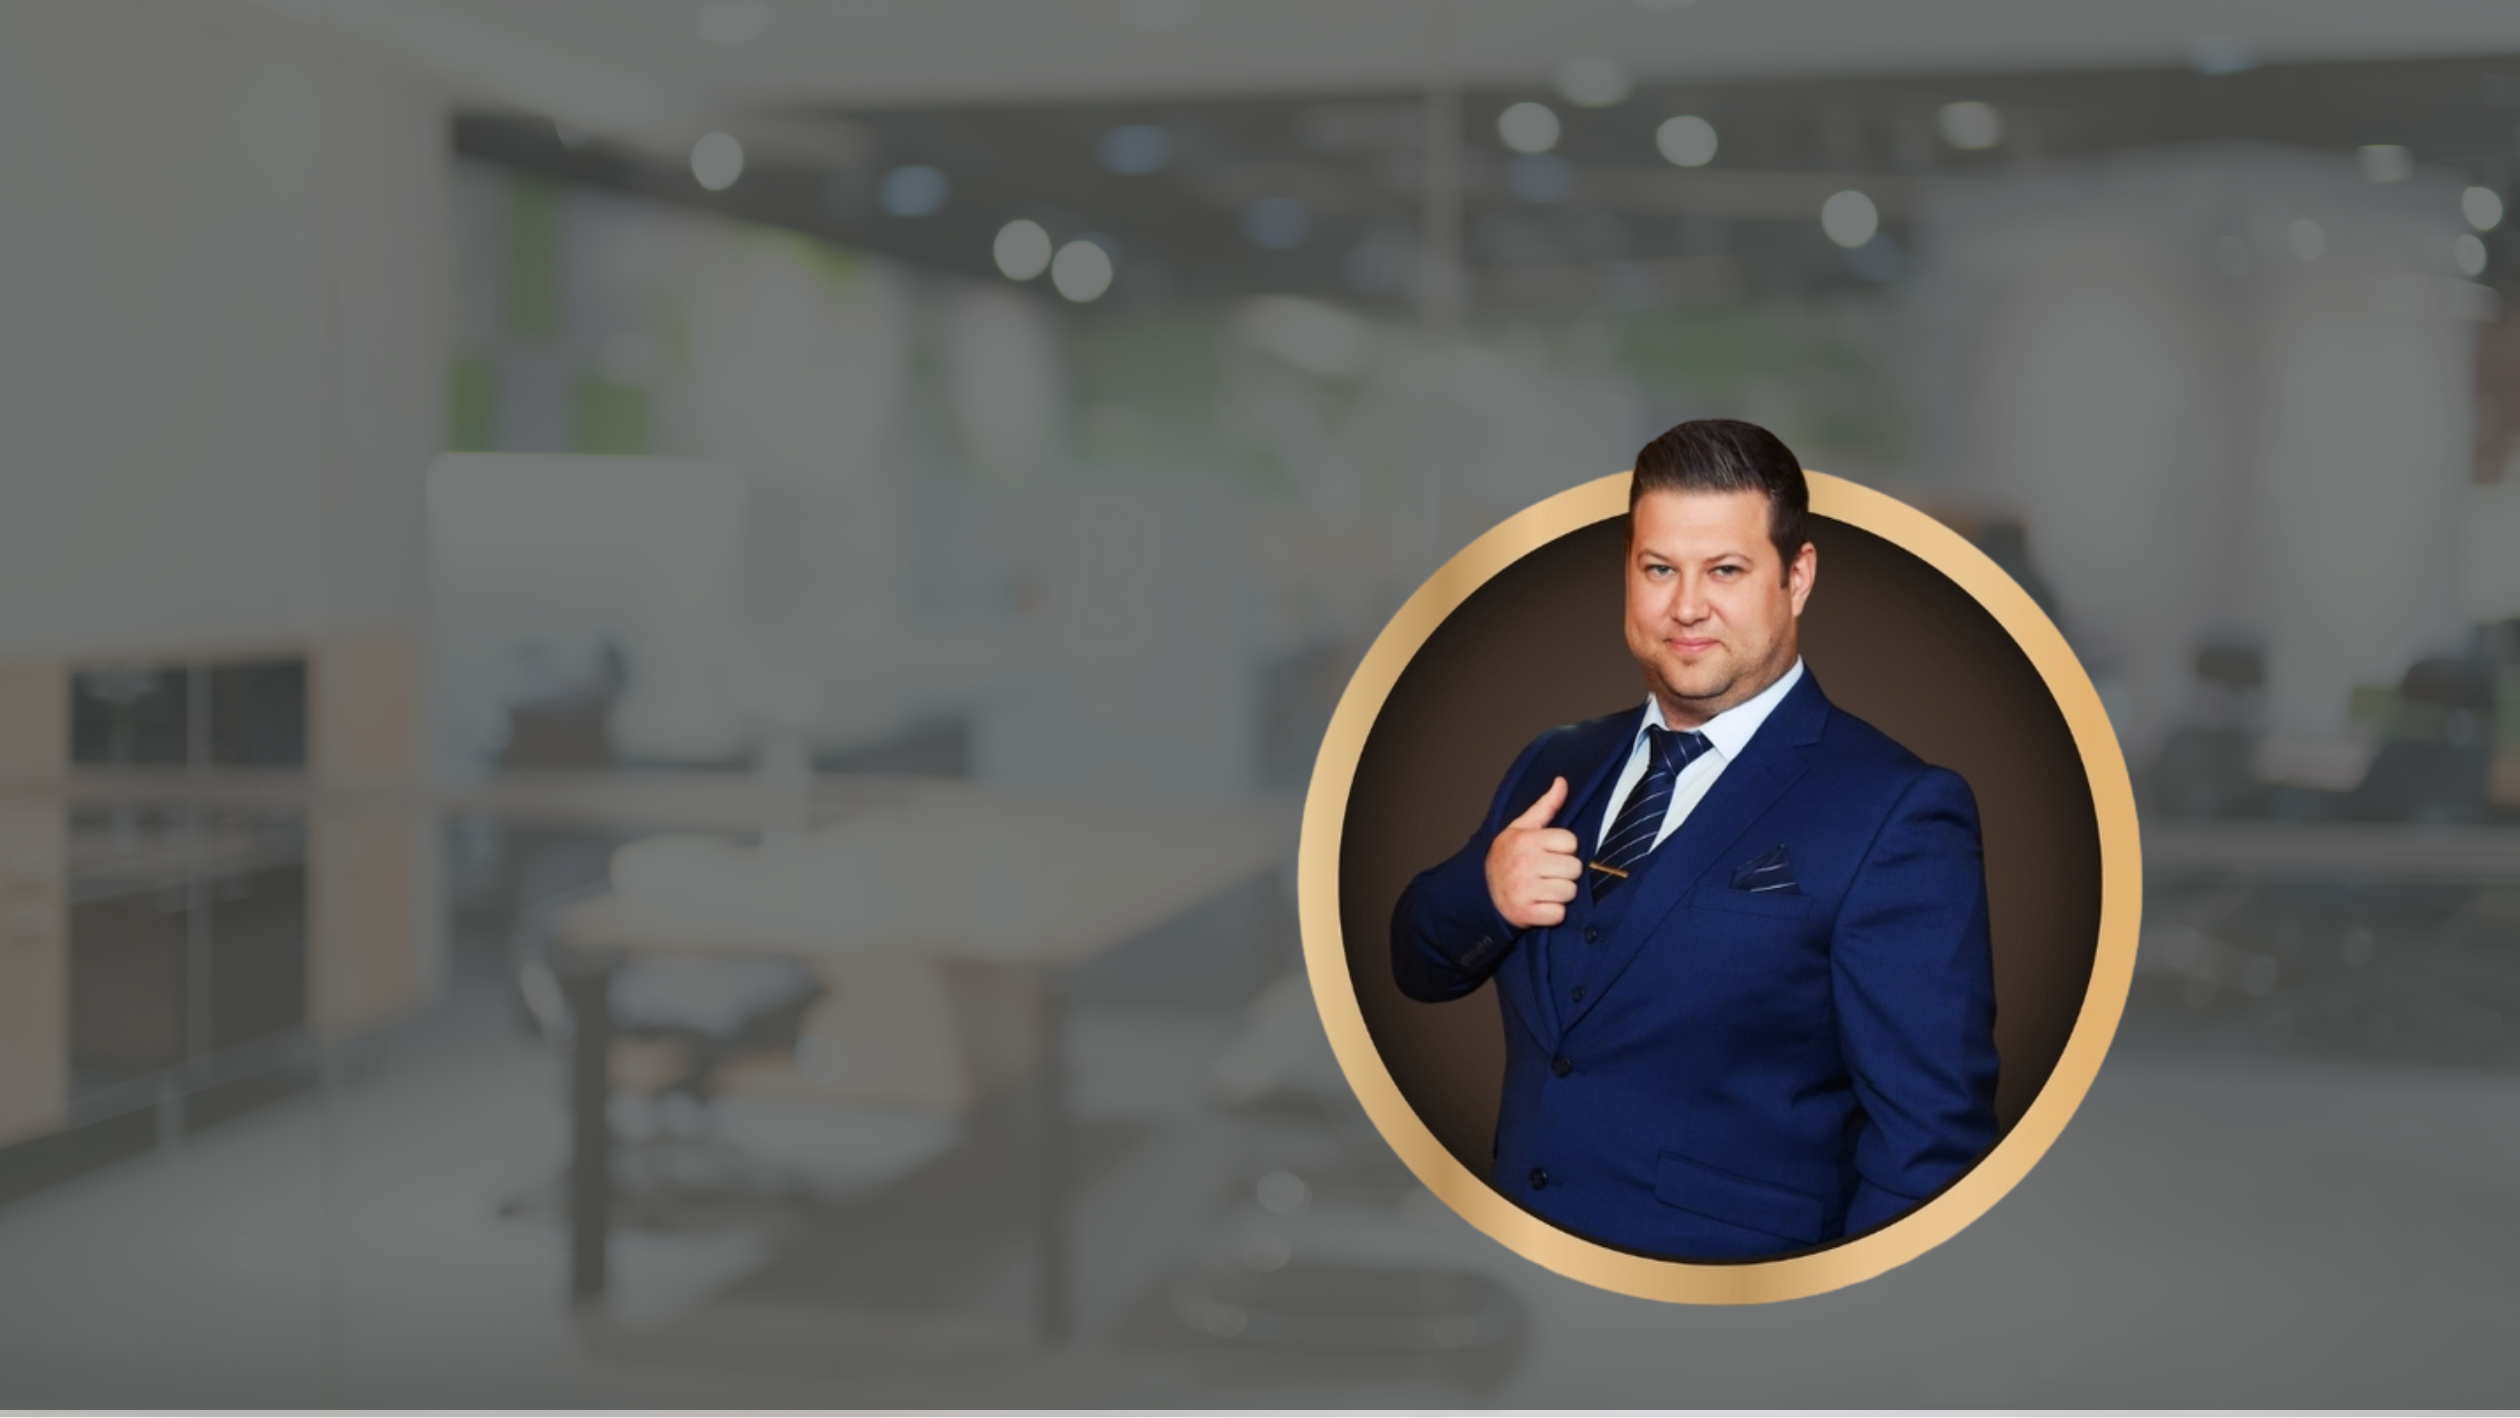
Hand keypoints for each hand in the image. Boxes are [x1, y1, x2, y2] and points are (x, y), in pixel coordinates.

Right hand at [1485, 776, 1580, 929]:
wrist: (1479, 892)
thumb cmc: (1506, 857)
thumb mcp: (1521, 828)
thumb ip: (1546, 806)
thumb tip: (1562, 781)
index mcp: (1526, 840)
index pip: (1571, 843)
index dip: (1564, 849)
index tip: (1551, 853)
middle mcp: (1525, 864)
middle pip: (1574, 868)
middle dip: (1565, 872)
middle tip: (1548, 873)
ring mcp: (1524, 890)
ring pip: (1569, 892)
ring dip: (1560, 894)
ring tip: (1543, 889)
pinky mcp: (1525, 914)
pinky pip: (1558, 914)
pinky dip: (1552, 913)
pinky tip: (1540, 905)